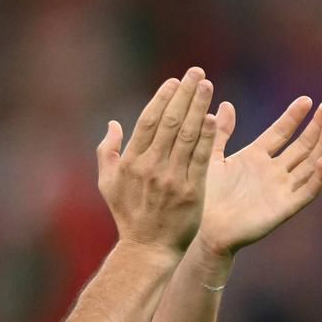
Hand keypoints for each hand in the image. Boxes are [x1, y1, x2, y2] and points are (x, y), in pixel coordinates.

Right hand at [97, 68, 217, 254]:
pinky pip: (201, 158)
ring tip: (207, 86)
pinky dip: (207, 137)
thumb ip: (107, 151)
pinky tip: (214, 118)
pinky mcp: (191, 191)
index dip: (163, 98)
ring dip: (198, 107)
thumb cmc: (127, 215)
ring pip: (187, 135)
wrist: (148, 249)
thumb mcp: (108, 184)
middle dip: (184, 94)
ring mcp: (172, 178)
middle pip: (170, 122)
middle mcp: (151, 167)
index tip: (174, 82)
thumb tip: (113, 124)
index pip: (149, 121)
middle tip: (196, 73)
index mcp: (131, 162)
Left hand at [197, 97, 321, 256]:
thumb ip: (220, 133)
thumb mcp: (211, 158)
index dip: (294, 116)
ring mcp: (280, 188)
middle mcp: (272, 171)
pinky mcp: (284, 207)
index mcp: (255, 157)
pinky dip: (318, 178)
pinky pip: (306, 192)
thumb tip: (226, 104)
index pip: (280, 132)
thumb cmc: (206, 196)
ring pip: (309, 164)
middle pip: (301, 145)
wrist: (204, 230)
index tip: (307, 100)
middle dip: (316, 126)